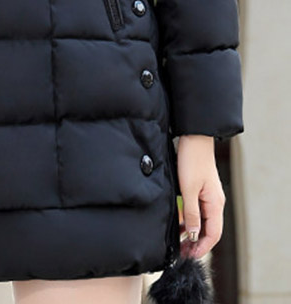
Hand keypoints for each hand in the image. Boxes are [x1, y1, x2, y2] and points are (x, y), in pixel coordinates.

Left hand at [176, 134, 224, 258]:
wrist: (194, 138)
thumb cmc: (192, 160)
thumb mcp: (188, 188)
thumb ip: (192, 213)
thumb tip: (194, 234)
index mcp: (215, 204)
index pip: (213, 234)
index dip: (202, 247)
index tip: (190, 256)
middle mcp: (215, 202)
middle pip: (209, 230)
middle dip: (197, 243)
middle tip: (182, 253)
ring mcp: (209, 196)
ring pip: (203, 221)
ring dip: (192, 232)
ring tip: (179, 241)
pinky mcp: (202, 190)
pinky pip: (198, 211)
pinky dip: (190, 220)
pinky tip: (180, 224)